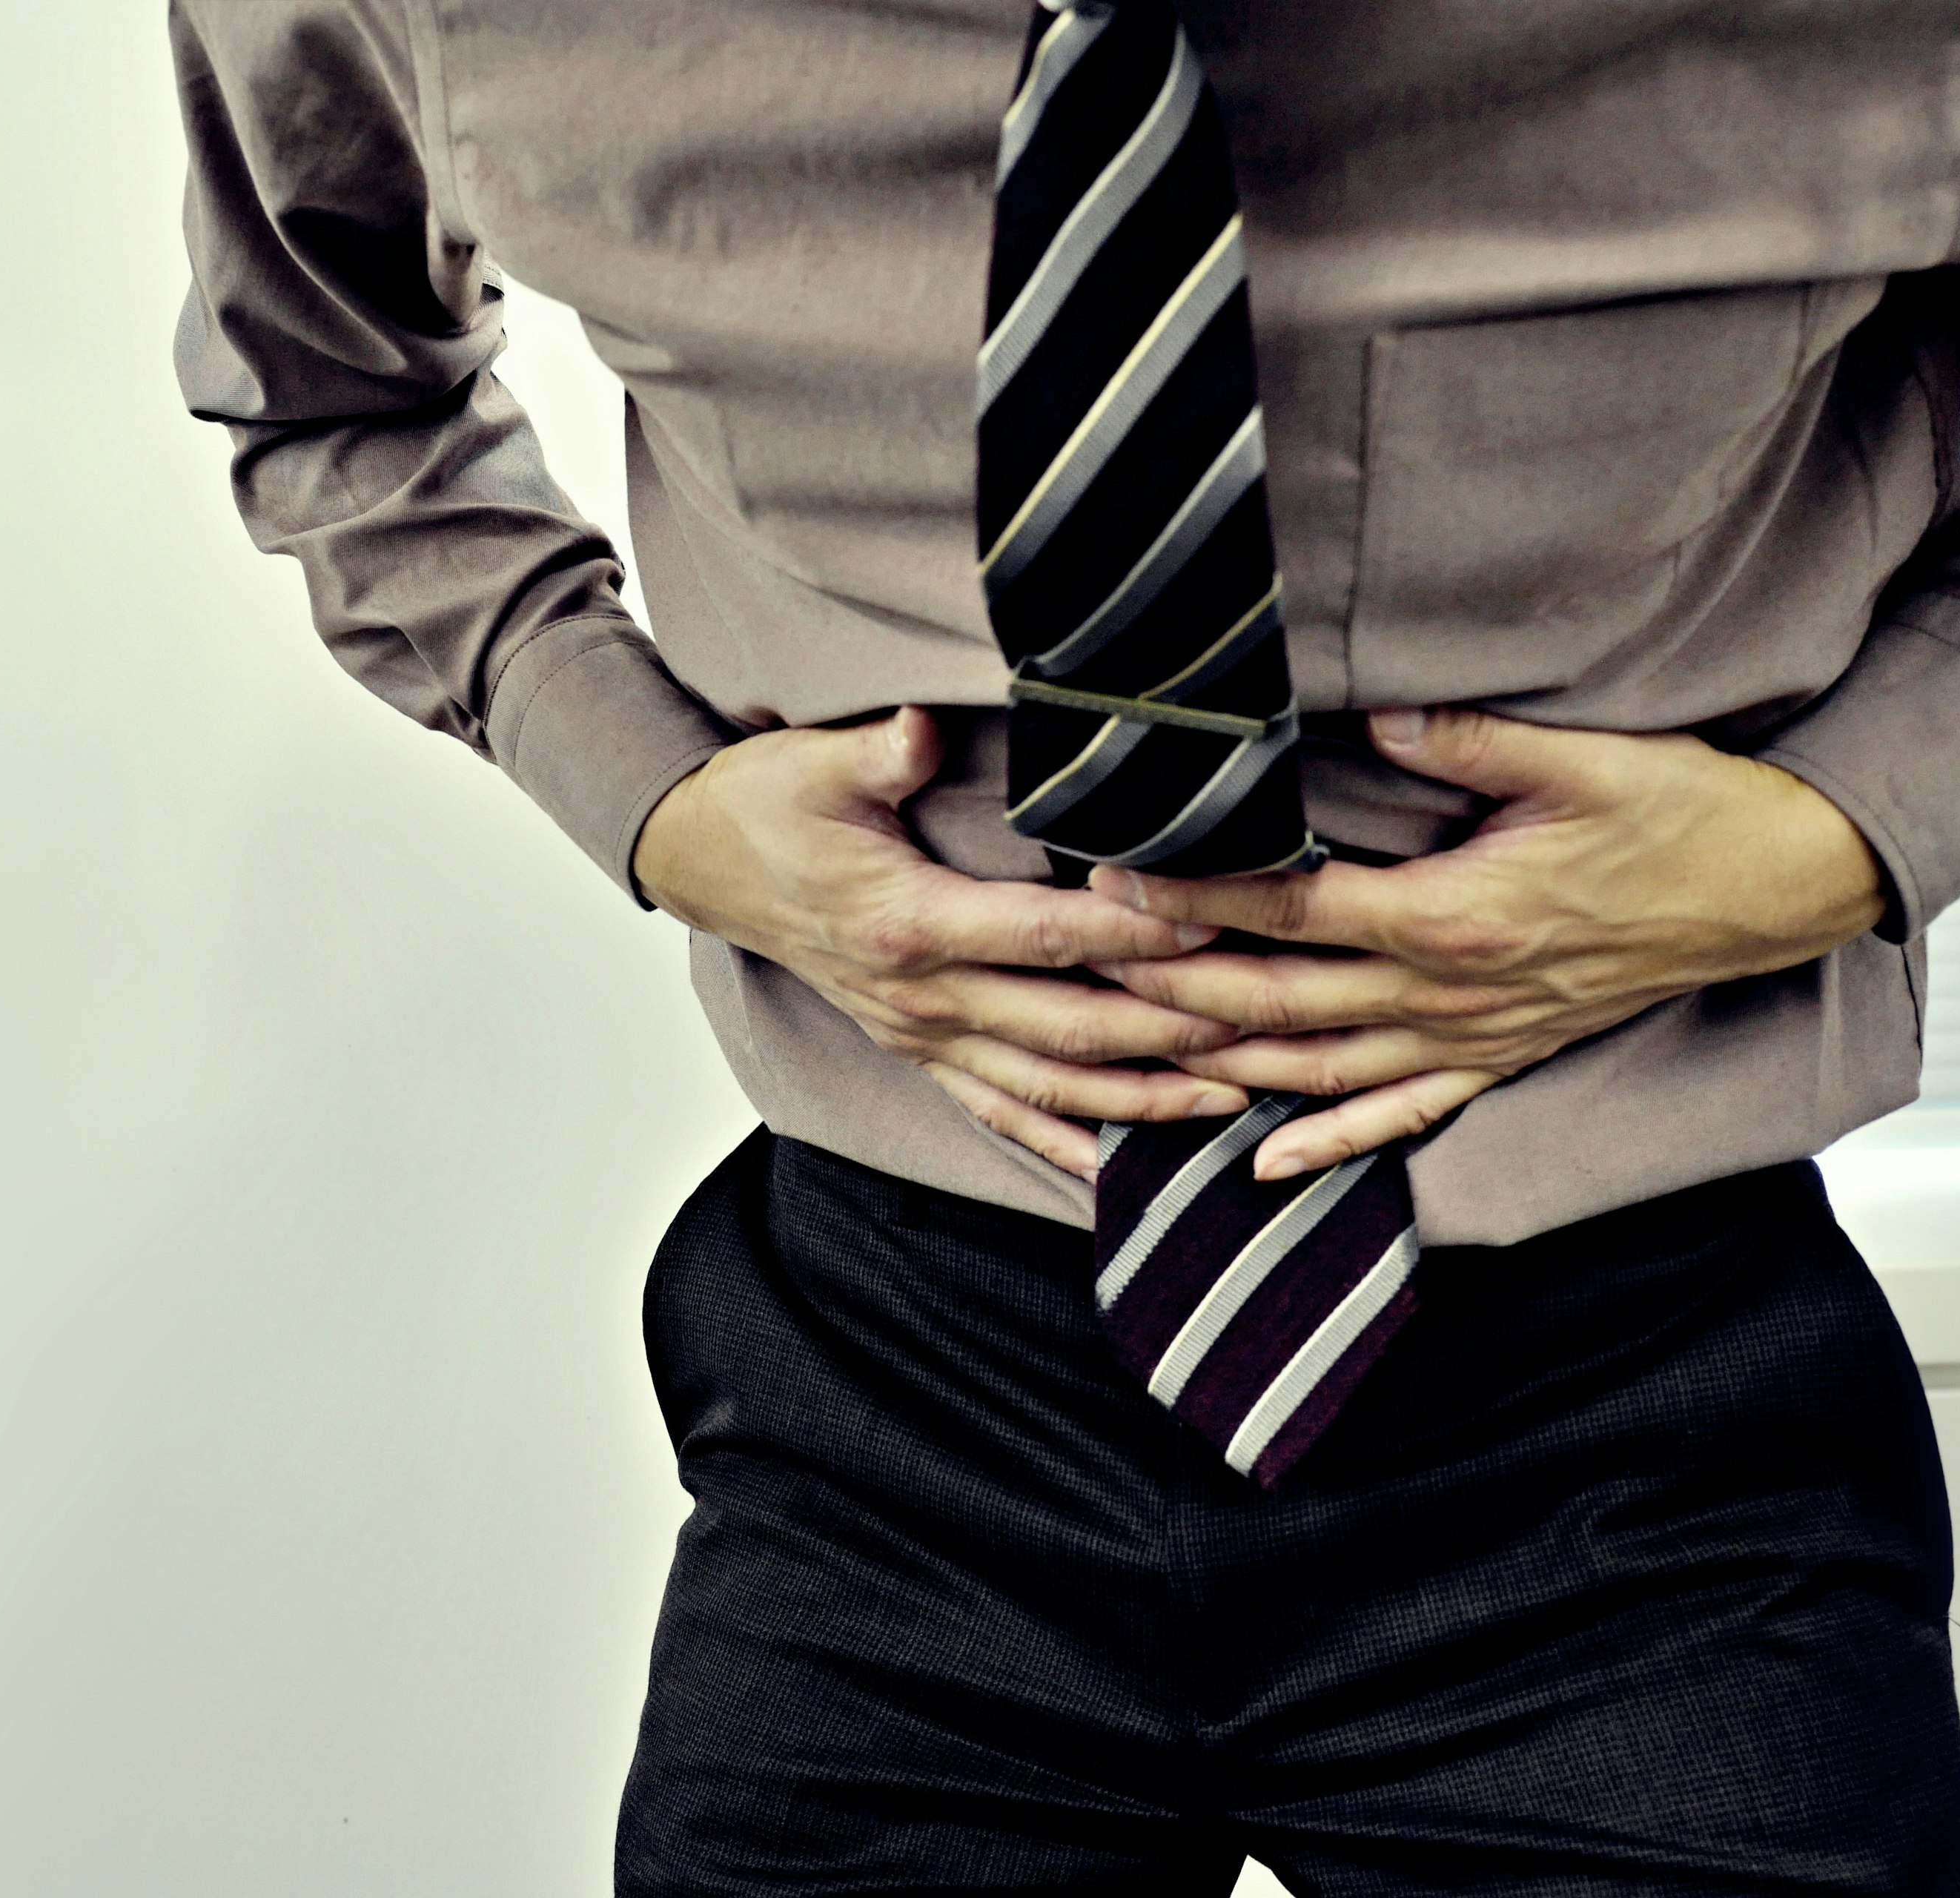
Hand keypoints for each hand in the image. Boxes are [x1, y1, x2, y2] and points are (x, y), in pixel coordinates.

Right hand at [634, 706, 1251, 1178]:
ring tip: (1230, 1102)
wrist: (701, 861)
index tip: (1210, 922)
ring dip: (1139, 1101)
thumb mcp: (813, 763)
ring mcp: (918, 1032)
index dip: (1130, 932)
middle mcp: (920, 995)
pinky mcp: (915, 1048)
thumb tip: (923, 732)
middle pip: (1066, 1028)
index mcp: (908, 921)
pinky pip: (997, 1112)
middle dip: (1169, 1033)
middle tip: (1258, 1030)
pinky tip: (1121, 1168)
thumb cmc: (766, 805)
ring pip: (1045, 1086)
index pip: (1043, 934)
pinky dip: (1062, 1143)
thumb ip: (881, 754)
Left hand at [1088, 707, 1884, 1181]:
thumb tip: (1379, 711)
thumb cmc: (1680, 813)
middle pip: (1281, 1002)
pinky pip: (1399, 1117)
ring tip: (1135, 1054)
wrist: (1773, 889)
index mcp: (1455, 916)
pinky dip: (1327, 1143)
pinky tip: (1260, 1162)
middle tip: (1089, 970)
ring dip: (1225, 1063)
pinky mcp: (1499, 1058)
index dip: (1199, 901)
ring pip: (1319, 1068)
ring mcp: (1474, 1039)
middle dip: (1177, 989)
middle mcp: (1450, 993)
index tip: (1119, 882)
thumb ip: (1472, 739)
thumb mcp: (1583, 758)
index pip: (1294, 913)